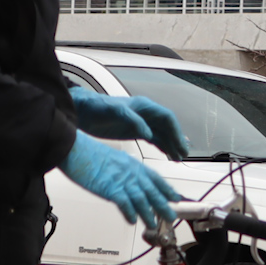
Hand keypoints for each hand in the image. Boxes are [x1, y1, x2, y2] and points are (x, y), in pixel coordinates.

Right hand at [61, 133, 181, 224]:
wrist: (74, 148)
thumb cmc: (88, 152)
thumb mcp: (113, 158)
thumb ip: (123, 170)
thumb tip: (126, 180)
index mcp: (133, 164)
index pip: (155, 178)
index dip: (166, 189)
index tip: (175, 198)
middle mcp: (131, 172)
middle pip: (152, 191)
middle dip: (163, 205)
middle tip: (171, 216)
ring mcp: (122, 180)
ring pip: (141, 200)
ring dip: (148, 214)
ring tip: (152, 224)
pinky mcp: (110, 188)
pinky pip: (124, 203)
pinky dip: (129, 213)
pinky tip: (132, 221)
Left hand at [70, 87, 188, 158]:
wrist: (81, 111)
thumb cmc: (96, 107)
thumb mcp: (114, 111)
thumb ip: (132, 120)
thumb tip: (149, 134)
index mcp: (144, 106)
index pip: (167, 118)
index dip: (176, 131)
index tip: (181, 144)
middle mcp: (146, 114)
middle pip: (168, 127)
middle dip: (177, 140)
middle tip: (184, 154)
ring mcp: (141, 123)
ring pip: (162, 134)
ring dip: (171, 145)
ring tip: (178, 158)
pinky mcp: (134, 131)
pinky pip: (154, 139)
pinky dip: (162, 147)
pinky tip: (168, 155)